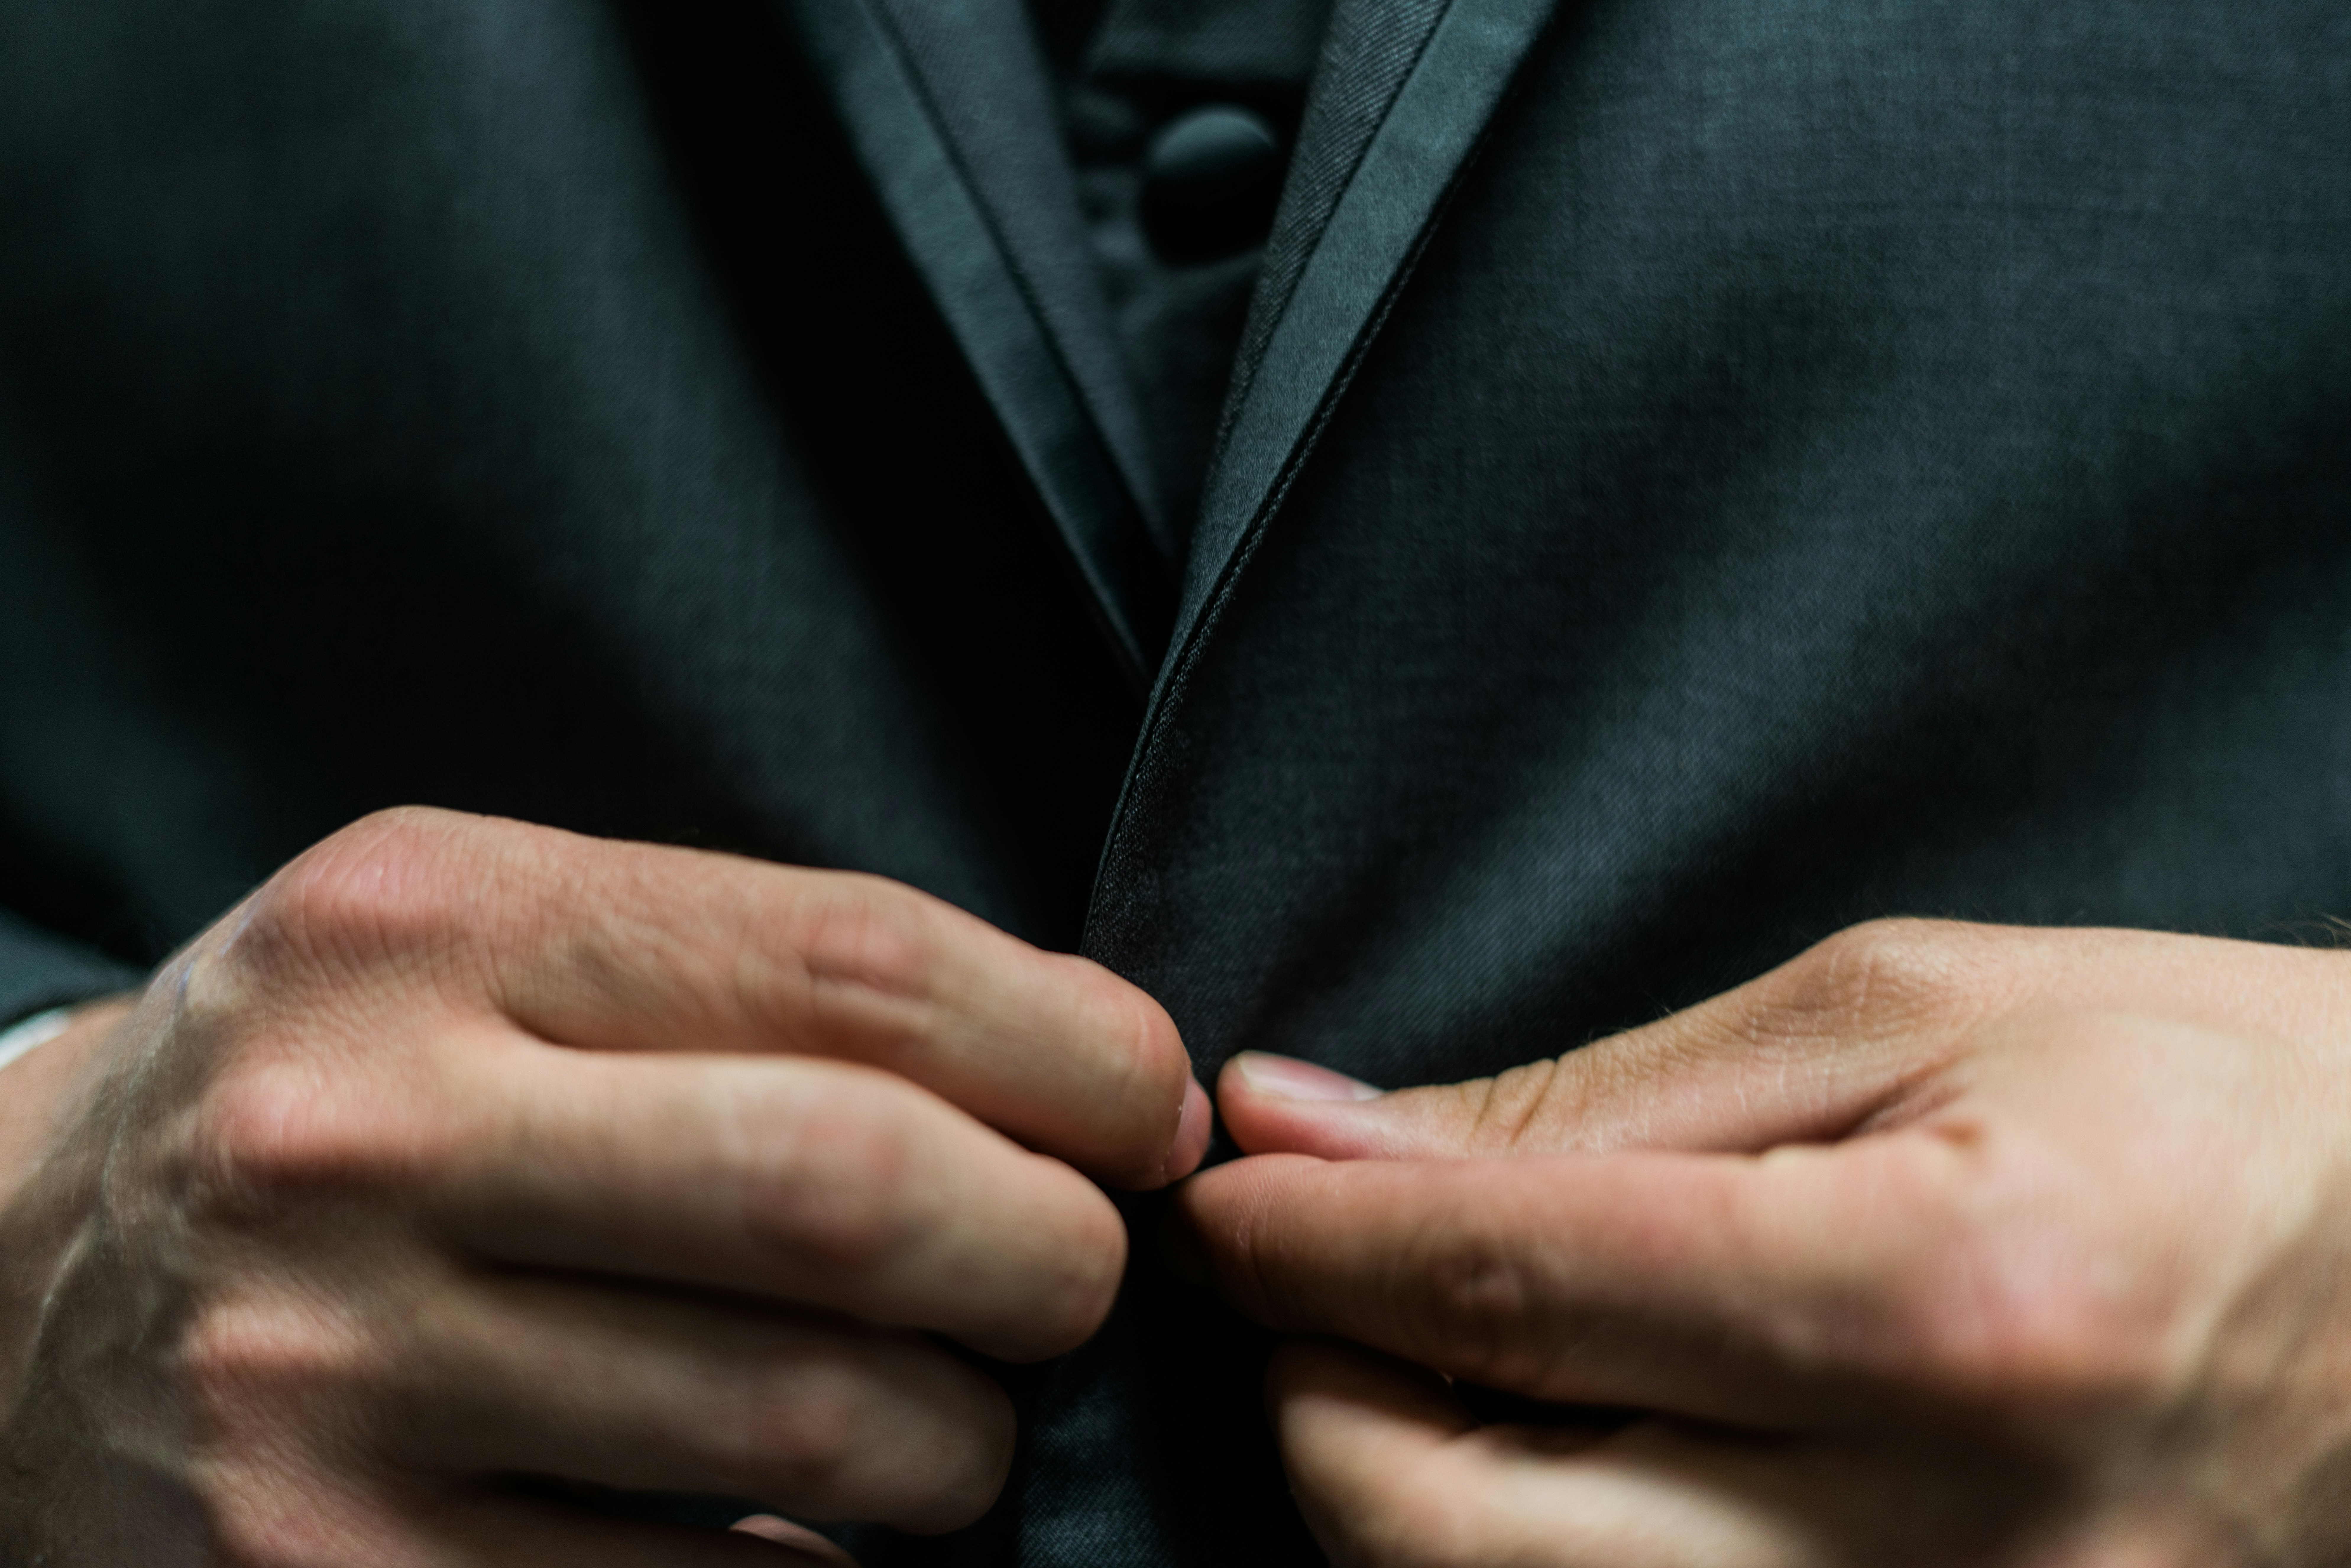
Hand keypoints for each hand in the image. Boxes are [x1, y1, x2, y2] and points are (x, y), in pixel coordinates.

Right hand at [0, 807, 1207, 1565]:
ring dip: (969, 1440)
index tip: (1150, 1112)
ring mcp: (330, 1380)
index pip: (863, 967)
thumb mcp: (499, 945)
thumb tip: (1091, 1087)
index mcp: (442, 928)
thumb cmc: (342, 1086)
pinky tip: (824, 1527)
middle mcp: (367, 1139)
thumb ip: (763, 983)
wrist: (13, 1283)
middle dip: (1058, 1253)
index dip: (1076, 1050)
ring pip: (816, 1432)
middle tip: (1077, 1271)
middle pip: (856, 1193)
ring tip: (956, 1411)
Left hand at [1177, 919, 2350, 1566]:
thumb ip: (1600, 1106)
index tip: (1224, 1176)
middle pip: (1454, 1532)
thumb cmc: (2207, 1090)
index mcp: (1947, 1305)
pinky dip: (1534, 1560)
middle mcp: (1949, 1545)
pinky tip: (1544, 1449)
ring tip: (1424, 1352)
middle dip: (1319, 1391)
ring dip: (1406, 1491)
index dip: (1304, 1235)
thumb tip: (1339, 1140)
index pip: (1498, 1295)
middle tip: (1313, 1269)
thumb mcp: (1910, 1013)